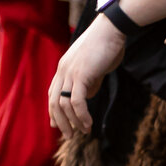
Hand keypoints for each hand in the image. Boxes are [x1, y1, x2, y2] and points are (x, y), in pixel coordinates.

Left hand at [49, 17, 123, 141]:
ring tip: (83, 132)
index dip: (54, 111)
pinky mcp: (81, 74)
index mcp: (64, 68)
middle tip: (69, 136)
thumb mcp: (94, 67)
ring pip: (63, 104)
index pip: (53, 93)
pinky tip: (88, 123)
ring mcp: (70, 72)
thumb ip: (88, 81)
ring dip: (73, 121)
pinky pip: (77, 101)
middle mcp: (63, 70)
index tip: (57, 125)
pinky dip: (81, 115)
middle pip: (54, 102)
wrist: (112, 29)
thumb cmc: (107, 46)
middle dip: (61, 121)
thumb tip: (86, 97)